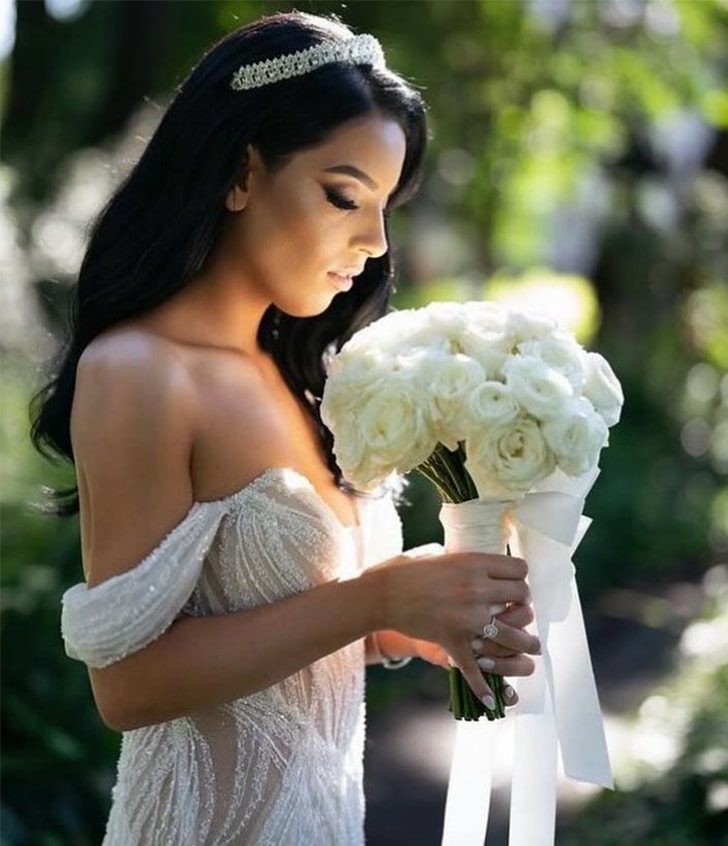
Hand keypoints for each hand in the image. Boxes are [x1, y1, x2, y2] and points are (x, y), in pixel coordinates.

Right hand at [369, 551, 540, 706]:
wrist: (384, 594)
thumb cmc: (410, 572)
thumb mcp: (444, 557)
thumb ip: (470, 565)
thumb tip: (490, 568)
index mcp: (475, 564)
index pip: (519, 570)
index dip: (520, 578)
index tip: (515, 584)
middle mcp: (477, 590)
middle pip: (523, 599)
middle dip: (523, 606)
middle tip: (519, 610)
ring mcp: (468, 618)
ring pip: (514, 636)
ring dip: (526, 644)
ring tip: (532, 647)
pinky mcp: (454, 642)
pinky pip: (476, 670)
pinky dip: (484, 689)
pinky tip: (493, 701)